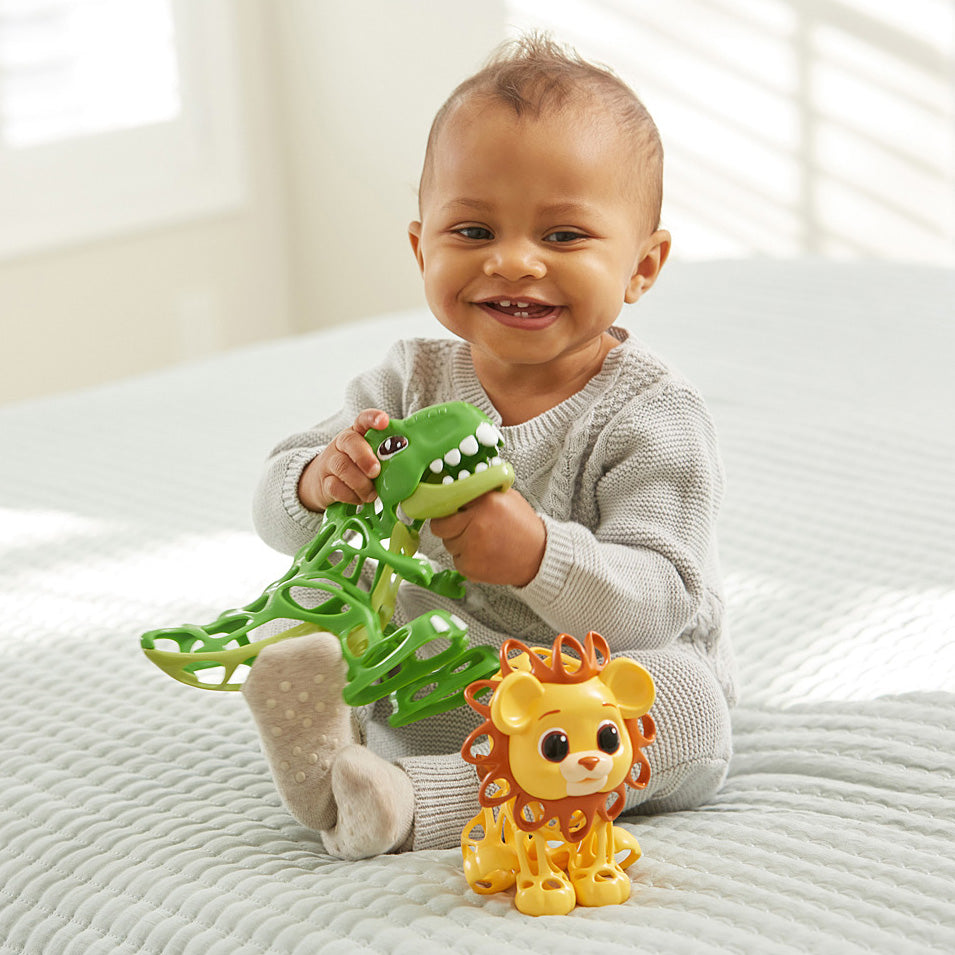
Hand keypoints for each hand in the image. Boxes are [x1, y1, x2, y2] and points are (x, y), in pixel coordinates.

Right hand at [299, 409, 388, 510]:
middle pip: (349, 442)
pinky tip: (360, 499)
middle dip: (365, 457)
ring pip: (342, 467)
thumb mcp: (370, 455)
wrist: (324, 481)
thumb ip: (386, 455)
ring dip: (360, 483)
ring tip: (372, 494)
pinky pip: (335, 487)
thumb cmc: (357, 466)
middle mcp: (341, 444)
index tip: (384, 421)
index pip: (363, 419)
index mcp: (357, 433)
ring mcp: (330, 462)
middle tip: (376, 471)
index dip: (373, 418)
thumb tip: (414, 462)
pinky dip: (351, 496)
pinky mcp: (324, 481)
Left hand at [429, 488, 545, 586]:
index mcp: (485, 503)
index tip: (451, 511)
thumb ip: (482, 492)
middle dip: (449, 527)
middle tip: (464, 528)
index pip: (447, 502)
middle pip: (440, 527)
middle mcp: (476, 525)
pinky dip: (467, 560)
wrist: (539, 557)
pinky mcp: (471, 567)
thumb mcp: (507, 498)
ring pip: (448, 545)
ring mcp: (472, 548)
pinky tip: (484, 555)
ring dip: (459, 544)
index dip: (448, 508)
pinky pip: (456, 561)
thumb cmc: (524, 528)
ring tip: (482, 542)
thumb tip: (457, 488)